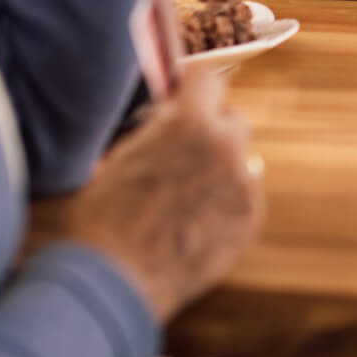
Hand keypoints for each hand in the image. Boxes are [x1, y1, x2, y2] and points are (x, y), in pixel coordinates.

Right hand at [51, 70, 264, 321]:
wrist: (115, 279)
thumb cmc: (106, 217)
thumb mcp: (123, 155)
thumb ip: (159, 129)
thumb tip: (174, 114)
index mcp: (190, 123)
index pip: (209, 78)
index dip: (195, 89)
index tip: (187, 98)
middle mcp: (226, 147)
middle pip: (232, 120)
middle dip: (212, 131)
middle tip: (185, 153)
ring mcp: (244, 184)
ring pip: (240, 160)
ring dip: (220, 169)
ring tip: (185, 198)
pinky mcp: (251, 217)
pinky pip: (244, 195)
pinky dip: (226, 203)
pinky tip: (194, 224)